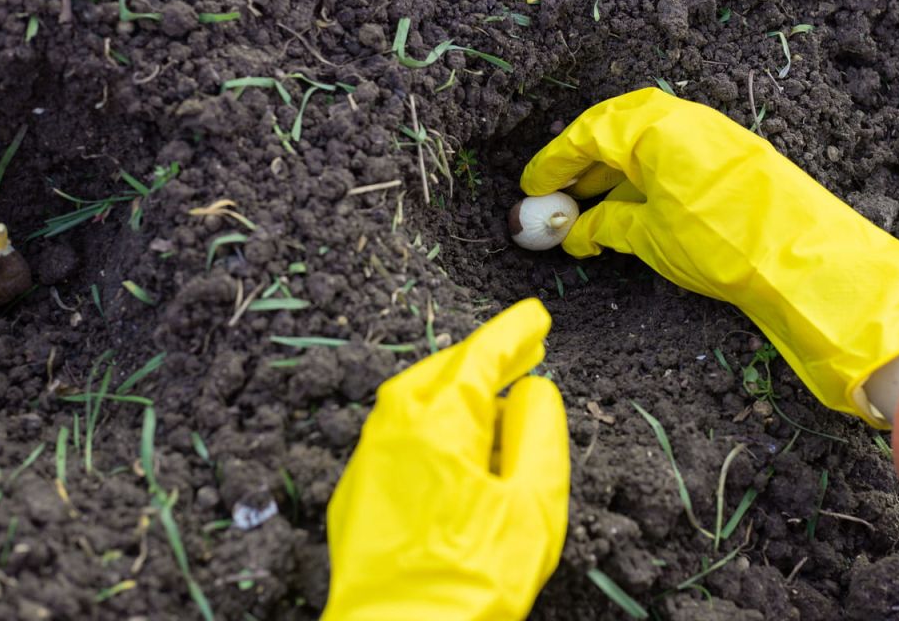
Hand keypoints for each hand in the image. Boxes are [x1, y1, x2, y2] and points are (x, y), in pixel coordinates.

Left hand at [322, 299, 568, 620]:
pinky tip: (457, 440)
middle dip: (490, 355)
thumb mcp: (534, 503)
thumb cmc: (471, 581)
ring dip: (460, 386)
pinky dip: (433, 419)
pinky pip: (399, 430)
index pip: (484, 352)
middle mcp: (394, 422)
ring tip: (499, 391)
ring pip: (418, 396)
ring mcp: (369, 454)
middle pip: (448, 367)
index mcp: (440, 416)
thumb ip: (540, 432)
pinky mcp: (358, 487)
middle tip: (528, 349)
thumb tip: (532, 391)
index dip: (516, 331)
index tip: (537, 316)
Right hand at [521, 88, 898, 425]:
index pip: (585, 134)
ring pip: (644, 146)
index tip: (530, 192)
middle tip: (556, 200)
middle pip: (614, 132)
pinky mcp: (731, 157)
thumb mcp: (647, 236)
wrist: (803, 261)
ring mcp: (710, 134)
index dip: (552, 164)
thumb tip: (574, 229)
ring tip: (589, 216)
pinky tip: (632, 214)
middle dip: (581, 166)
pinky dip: (644, 181)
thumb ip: (603, 224)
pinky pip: (672, 158)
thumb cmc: (722, 242)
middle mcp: (682, 118)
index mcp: (653, 126)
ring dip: (613, 177)